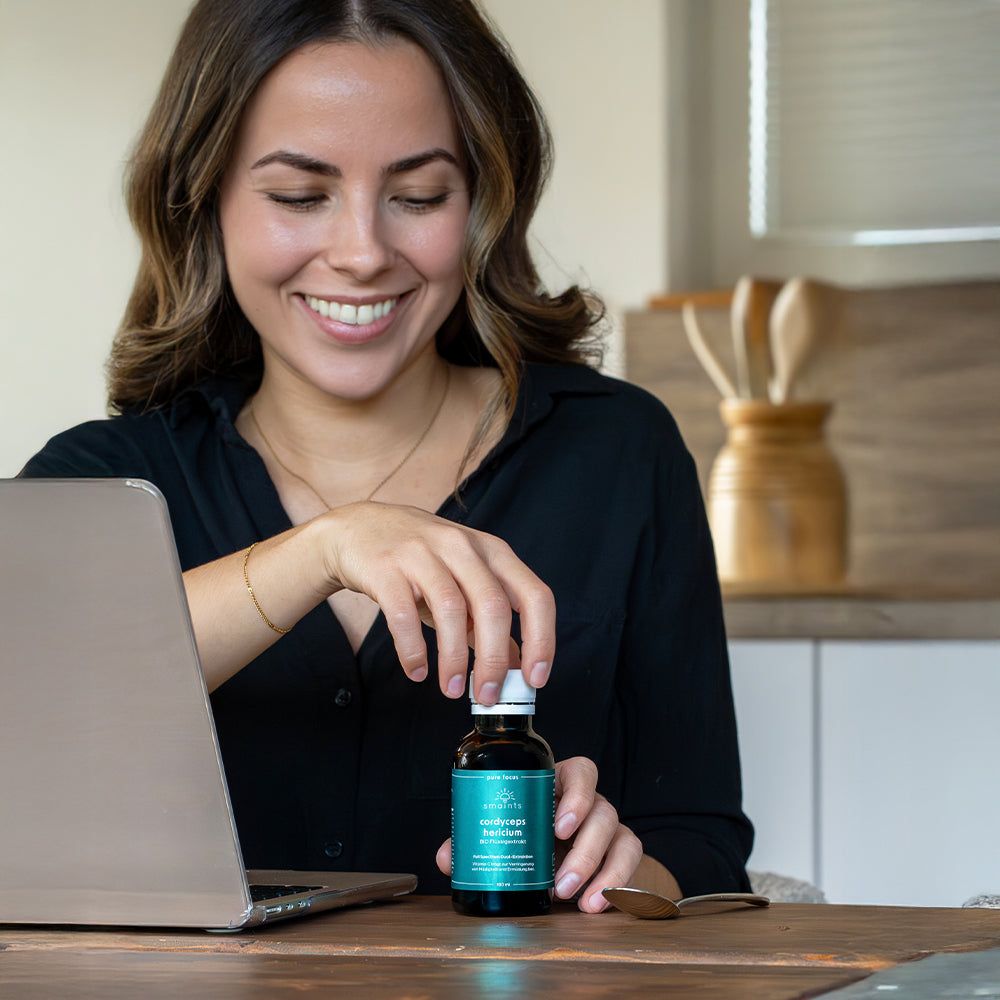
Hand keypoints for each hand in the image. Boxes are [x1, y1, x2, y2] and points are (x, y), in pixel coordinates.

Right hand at [321, 501, 554, 704]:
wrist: (358, 528)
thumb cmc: (419, 557)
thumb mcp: (463, 579)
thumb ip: (488, 619)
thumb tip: (518, 664)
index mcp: (492, 552)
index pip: (534, 595)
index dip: (541, 639)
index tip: (535, 678)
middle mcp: (462, 547)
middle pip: (493, 606)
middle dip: (494, 660)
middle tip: (488, 695)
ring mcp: (423, 554)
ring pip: (451, 610)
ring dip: (454, 659)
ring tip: (452, 690)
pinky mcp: (386, 567)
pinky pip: (404, 615)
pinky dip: (413, 650)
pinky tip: (417, 671)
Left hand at [436, 756, 643, 912]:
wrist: (562, 863)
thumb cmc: (532, 838)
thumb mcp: (507, 836)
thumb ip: (478, 842)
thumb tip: (447, 858)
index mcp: (560, 787)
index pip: (580, 772)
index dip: (576, 795)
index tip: (559, 826)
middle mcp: (589, 804)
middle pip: (602, 809)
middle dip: (584, 850)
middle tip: (560, 882)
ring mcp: (609, 827)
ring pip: (620, 836)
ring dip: (600, 872)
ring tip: (577, 901)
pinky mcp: (622, 853)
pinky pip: (631, 862)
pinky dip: (618, 885)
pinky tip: (595, 905)